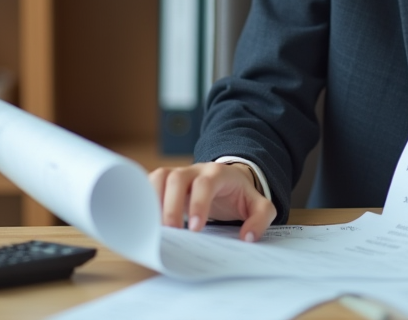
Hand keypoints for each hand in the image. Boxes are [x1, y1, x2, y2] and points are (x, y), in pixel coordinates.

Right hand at [148, 162, 275, 241]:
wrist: (230, 180)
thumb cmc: (239, 195)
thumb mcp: (258, 205)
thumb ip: (260, 218)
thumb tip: (247, 236)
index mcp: (218, 174)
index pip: (205, 184)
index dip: (198, 204)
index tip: (196, 229)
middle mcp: (196, 170)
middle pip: (176, 178)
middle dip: (171, 206)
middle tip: (172, 232)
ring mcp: (179, 174)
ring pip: (160, 176)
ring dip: (154, 200)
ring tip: (156, 226)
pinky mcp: (167, 182)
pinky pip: (151, 182)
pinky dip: (146, 198)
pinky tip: (149, 219)